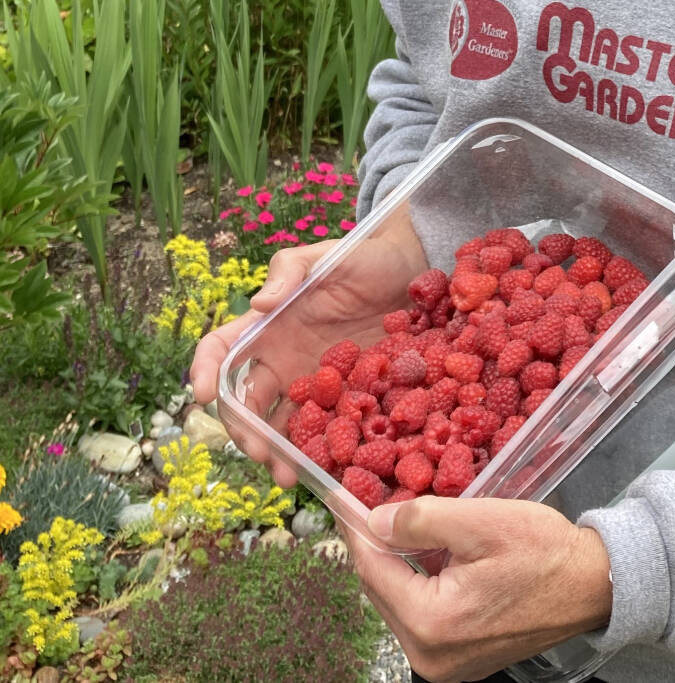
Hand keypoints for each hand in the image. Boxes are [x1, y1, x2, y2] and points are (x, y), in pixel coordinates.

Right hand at [190, 239, 343, 483]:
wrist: (412, 271)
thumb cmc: (361, 258)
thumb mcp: (324, 257)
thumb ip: (289, 272)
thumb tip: (257, 304)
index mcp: (267, 326)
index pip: (221, 350)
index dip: (204, 371)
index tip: (203, 396)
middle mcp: (282, 360)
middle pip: (247, 402)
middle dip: (245, 430)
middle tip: (258, 451)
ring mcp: (313, 383)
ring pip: (282, 426)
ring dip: (278, 454)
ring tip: (289, 476)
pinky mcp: (346, 397)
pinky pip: (326, 430)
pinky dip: (320, 452)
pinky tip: (325, 471)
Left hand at [342, 496, 613, 682]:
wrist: (592, 585)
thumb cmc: (544, 552)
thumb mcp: (481, 520)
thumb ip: (421, 520)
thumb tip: (373, 521)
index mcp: (430, 623)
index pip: (372, 569)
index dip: (355, 526)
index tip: (339, 495)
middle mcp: (429, 657)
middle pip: (381, 589)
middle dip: (378, 544)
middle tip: (372, 500)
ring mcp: (443, 664)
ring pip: (399, 601)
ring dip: (399, 562)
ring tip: (406, 521)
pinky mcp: (458, 661)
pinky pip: (422, 615)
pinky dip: (420, 581)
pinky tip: (432, 552)